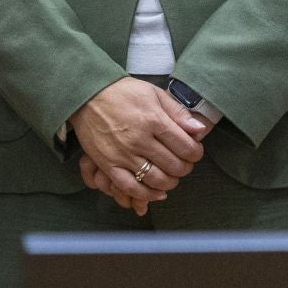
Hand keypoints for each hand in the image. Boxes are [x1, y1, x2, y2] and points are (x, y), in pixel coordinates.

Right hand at [66, 78, 207, 213]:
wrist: (88, 94)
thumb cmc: (123, 92)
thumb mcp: (154, 93)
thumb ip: (178, 112)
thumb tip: (199, 129)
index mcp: (154, 120)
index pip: (186, 147)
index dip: (195, 153)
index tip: (194, 151)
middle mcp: (140, 139)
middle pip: (174, 166)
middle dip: (185, 168)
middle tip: (184, 164)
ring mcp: (123, 154)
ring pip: (156, 180)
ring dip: (170, 182)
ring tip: (171, 176)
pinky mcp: (108, 164)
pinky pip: (131, 188)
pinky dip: (147, 194)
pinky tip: (156, 192)